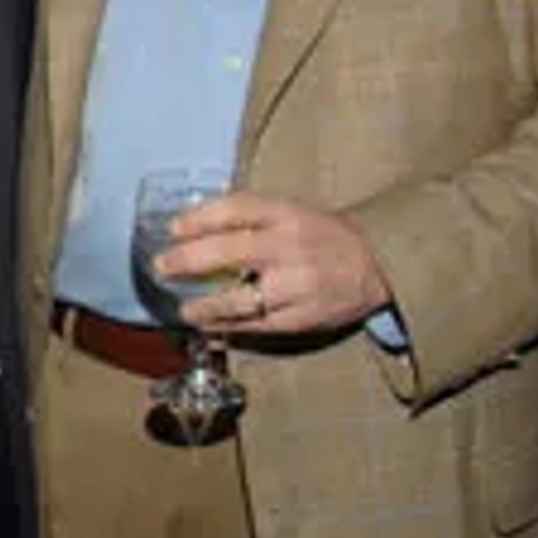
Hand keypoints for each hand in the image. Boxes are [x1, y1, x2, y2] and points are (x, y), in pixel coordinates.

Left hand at [151, 193, 392, 335]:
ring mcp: (296, 285)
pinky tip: (211, 329)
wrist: (375, 263)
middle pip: (230, 251)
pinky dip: (230, 329)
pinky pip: (258, 326)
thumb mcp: (289, 211)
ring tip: (184, 310)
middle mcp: (289, 247)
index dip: (198, 218)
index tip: (172, 228)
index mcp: (286, 214)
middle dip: (189, 260)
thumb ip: (248, 217)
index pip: (234, 209)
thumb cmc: (320, 234)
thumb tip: (191, 227)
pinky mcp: (302, 318)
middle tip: (162, 266)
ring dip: (206, 306)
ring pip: (241, 299)